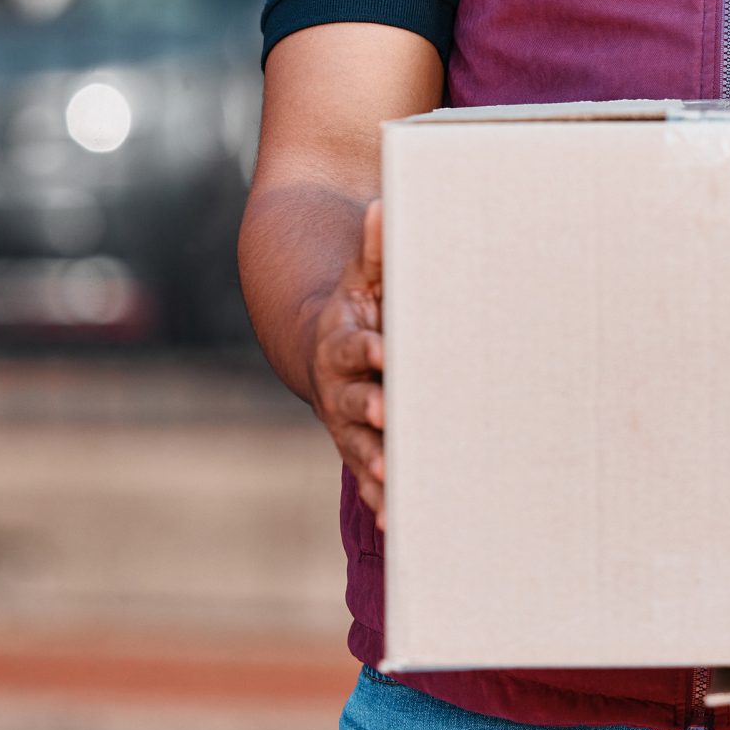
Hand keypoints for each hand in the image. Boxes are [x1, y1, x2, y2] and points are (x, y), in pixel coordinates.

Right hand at [309, 197, 388, 526]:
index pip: (355, 346)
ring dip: (375, 464)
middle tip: (390, 420)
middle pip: (355, 403)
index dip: (367, 351)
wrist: (332, 351)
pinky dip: (382, 501)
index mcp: (344, 342)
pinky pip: (370, 479)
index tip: (383, 353)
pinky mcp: (363, 450)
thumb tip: (383, 206)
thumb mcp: (367, 278)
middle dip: (372, 412)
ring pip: (360, 447)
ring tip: (393, 479)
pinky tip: (397, 523)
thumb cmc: (365, 308)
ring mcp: (350, 424)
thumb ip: (377, 251)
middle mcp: (341, 388)